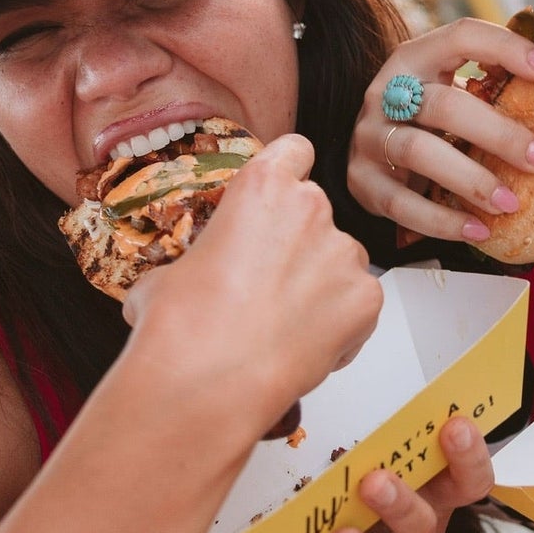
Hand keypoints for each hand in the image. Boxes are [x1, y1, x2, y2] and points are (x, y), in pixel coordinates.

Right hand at [121, 136, 382, 424]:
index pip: (295, 150)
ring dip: (322, 283)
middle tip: (268, 283)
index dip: (290, 172)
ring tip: (284, 323)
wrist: (208, 381)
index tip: (283, 197)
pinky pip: (359, 304)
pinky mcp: (367, 298)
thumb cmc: (183, 325)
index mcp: (262, 186)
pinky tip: (303, 346)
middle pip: (317, 213)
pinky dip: (341, 324)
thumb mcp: (166, 275)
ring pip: (341, 259)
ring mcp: (344, 253)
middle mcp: (311, 208)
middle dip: (299, 243)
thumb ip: (196, 262)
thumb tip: (182, 284)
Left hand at [264, 415, 494, 532]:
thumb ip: (397, 439)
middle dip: (399, 501)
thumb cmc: (399, 513)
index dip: (468, 455)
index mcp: (435, 498)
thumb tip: (348, 357)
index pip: (468, 479)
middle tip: (376, 481)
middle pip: (419, 521)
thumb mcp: (415, 479)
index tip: (455, 424)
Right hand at [348, 20, 533, 244]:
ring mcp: (369, 136)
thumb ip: (490, 86)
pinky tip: (478, 230)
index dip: (506, 49)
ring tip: (510, 203)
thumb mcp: (450, 91)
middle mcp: (386, 91)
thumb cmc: (428, 120)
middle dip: (499, 134)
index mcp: (415, 58)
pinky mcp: (361, 181)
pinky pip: (401, 204)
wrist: (367, 153)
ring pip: (419, 152)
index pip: (461, 36)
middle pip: (443, 105)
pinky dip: (442, 220)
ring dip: (471, 180)